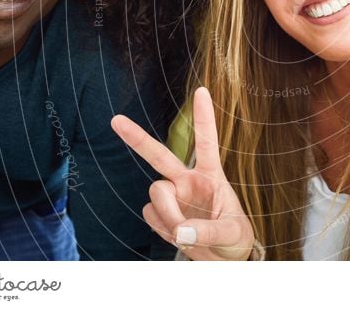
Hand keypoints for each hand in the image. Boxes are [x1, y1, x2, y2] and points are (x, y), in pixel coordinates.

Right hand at [111, 87, 254, 260]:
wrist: (223, 259)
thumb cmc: (234, 238)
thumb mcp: (232, 233)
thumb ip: (208, 230)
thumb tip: (181, 232)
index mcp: (211, 175)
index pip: (207, 142)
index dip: (204, 116)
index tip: (201, 90)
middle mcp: (188, 180)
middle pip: (159, 155)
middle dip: (137, 138)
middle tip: (116, 120)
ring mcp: (172, 196)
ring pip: (156, 193)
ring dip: (168, 214)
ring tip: (186, 231)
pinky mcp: (160, 214)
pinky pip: (150, 216)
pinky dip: (162, 228)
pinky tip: (177, 234)